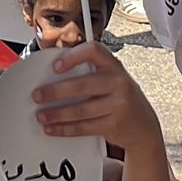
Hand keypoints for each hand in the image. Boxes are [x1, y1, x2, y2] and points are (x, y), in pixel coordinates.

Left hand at [34, 42, 162, 151]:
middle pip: (82, 85)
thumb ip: (91, 73)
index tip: (56, 66)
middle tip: (38, 95)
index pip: (94, 51)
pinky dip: (65, 129)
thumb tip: (54, 76)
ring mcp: (118, 104)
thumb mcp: (112, 79)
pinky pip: (84, 127)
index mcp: (114, 66)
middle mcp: (118, 82)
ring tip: (41, 115)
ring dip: (57, 114)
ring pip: (81, 110)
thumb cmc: (121, 98)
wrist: (144, 126)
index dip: (74, 56)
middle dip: (56, 92)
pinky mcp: (113, 125)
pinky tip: (53, 128)